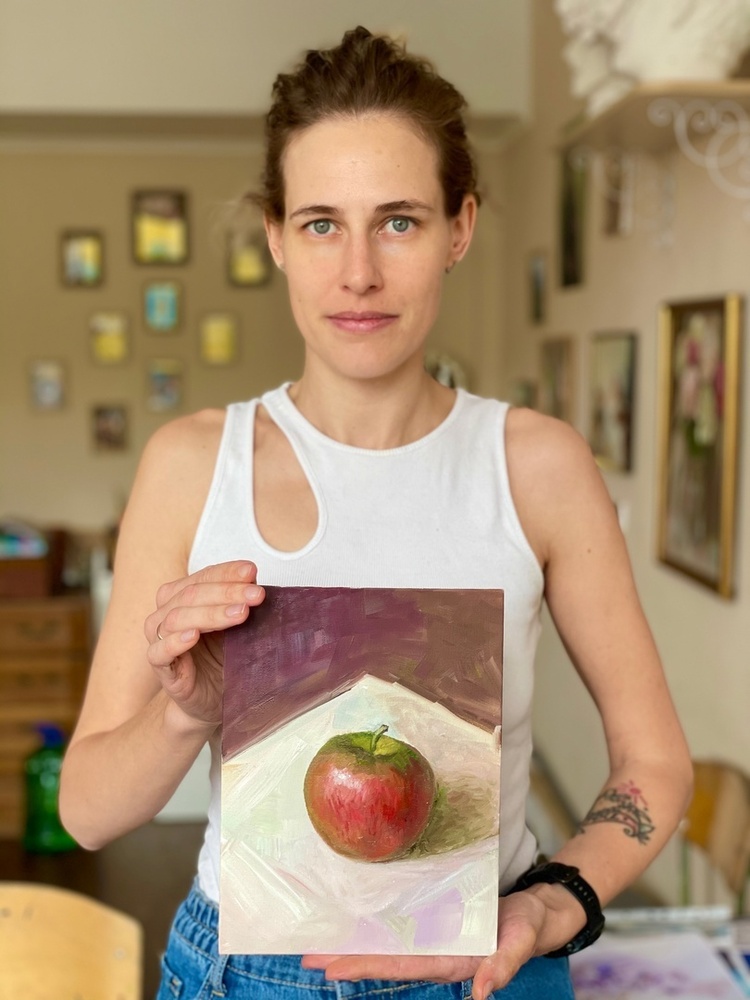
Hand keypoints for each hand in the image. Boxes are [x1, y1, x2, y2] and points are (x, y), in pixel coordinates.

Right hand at [144, 560, 264, 727]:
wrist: (212, 697)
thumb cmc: (223, 656)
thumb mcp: (236, 625)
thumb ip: (240, 602)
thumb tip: (255, 580)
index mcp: (182, 596)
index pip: (203, 577)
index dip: (227, 572)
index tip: (252, 571)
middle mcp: (166, 613)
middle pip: (192, 594)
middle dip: (227, 592)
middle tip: (256, 595)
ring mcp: (159, 639)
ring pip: (178, 618)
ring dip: (211, 613)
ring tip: (240, 613)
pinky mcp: (160, 667)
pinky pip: (160, 651)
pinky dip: (176, 641)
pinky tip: (194, 636)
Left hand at [301, 890, 557, 999]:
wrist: (538, 913)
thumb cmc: (527, 927)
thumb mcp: (521, 942)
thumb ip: (504, 965)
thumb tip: (482, 993)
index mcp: (451, 960)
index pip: (399, 965)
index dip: (366, 966)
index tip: (332, 968)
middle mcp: (436, 951)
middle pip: (385, 956)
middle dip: (348, 957)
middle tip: (308, 955)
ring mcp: (435, 936)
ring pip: (389, 941)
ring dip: (356, 942)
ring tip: (320, 942)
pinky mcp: (439, 919)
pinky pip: (402, 923)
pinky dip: (377, 924)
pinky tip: (356, 921)